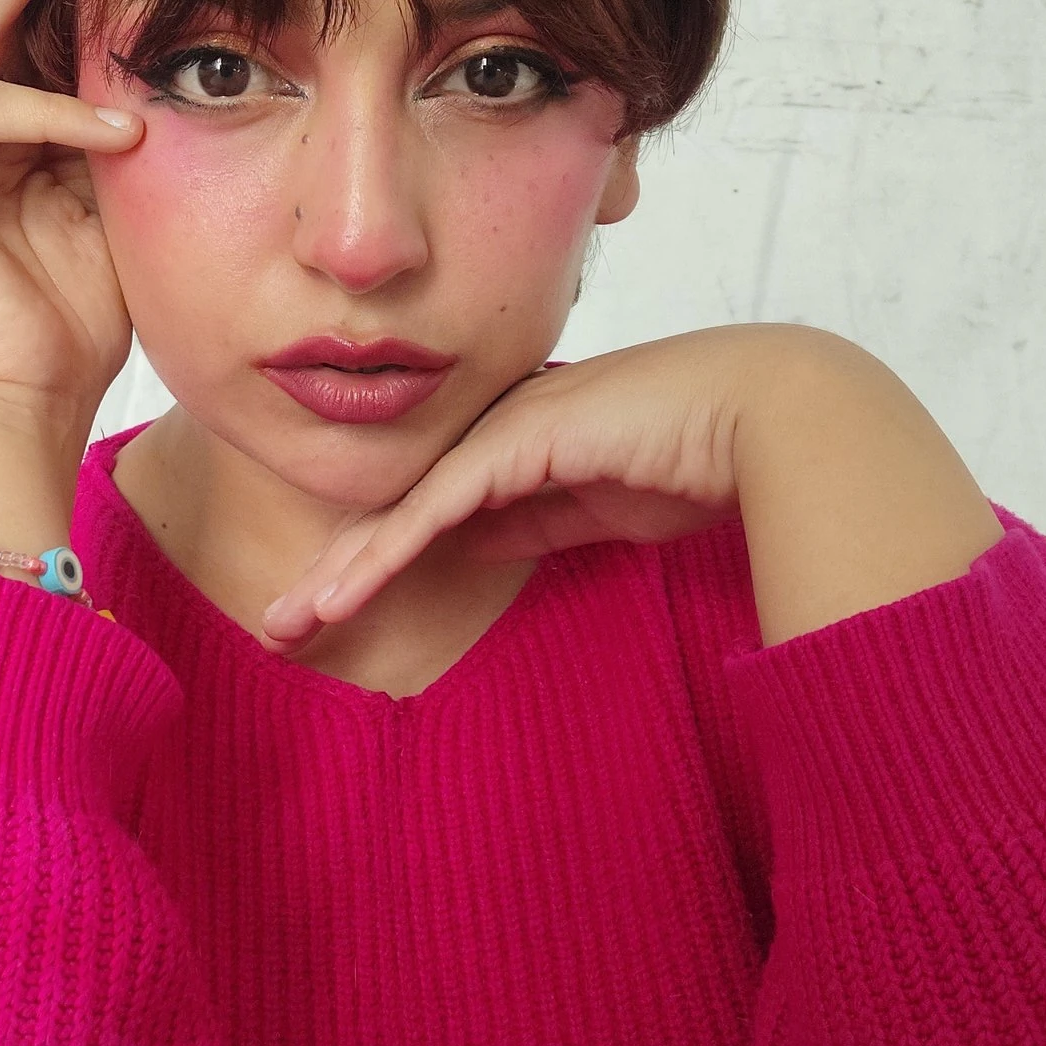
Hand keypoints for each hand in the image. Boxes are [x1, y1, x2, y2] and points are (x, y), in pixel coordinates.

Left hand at [260, 324, 810, 650]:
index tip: (326, 614)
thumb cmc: (698, 458)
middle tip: (280, 629)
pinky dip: (385, 556)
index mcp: (512, 445)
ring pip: (398, 514)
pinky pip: (433, 509)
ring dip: (340, 574)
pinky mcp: (515, 442)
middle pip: (393, 513)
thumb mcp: (597, 507)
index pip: (423, 514)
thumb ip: (530, 520)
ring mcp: (499, 432)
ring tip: (286, 626)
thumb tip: (469, 542)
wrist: (765, 416)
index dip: (370, 564)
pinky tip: (340, 594)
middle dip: (335, 574)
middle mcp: (493, 432)